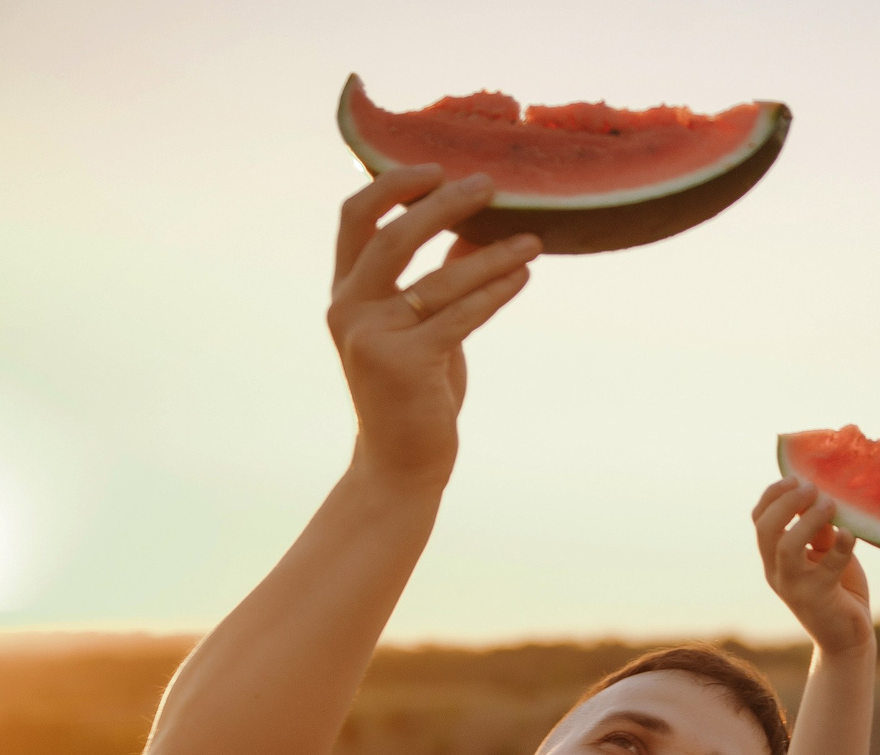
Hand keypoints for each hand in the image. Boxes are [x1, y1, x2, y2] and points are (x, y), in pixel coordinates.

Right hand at [328, 167, 539, 488]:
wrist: (400, 464)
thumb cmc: (414, 393)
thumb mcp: (420, 330)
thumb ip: (437, 281)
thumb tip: (474, 230)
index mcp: (346, 294)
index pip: (355, 219)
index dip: (392, 185)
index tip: (435, 165)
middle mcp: (349, 310)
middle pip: (393, 236)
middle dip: (443, 204)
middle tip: (489, 185)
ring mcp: (373, 337)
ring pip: (438, 280)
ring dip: (491, 254)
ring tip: (533, 239)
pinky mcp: (405, 364)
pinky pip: (460, 316)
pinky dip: (495, 291)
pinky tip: (523, 275)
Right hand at [753, 478, 871, 655]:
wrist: (848, 639)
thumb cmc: (838, 591)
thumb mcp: (826, 555)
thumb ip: (820, 532)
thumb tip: (823, 502)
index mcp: (774, 559)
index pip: (759, 520)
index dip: (773, 495)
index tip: (795, 478)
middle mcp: (777, 573)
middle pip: (765, 529)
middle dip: (786, 502)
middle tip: (812, 489)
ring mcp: (795, 587)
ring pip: (787, 548)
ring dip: (808, 520)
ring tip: (830, 505)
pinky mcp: (818, 598)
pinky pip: (828, 567)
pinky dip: (841, 547)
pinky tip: (852, 534)